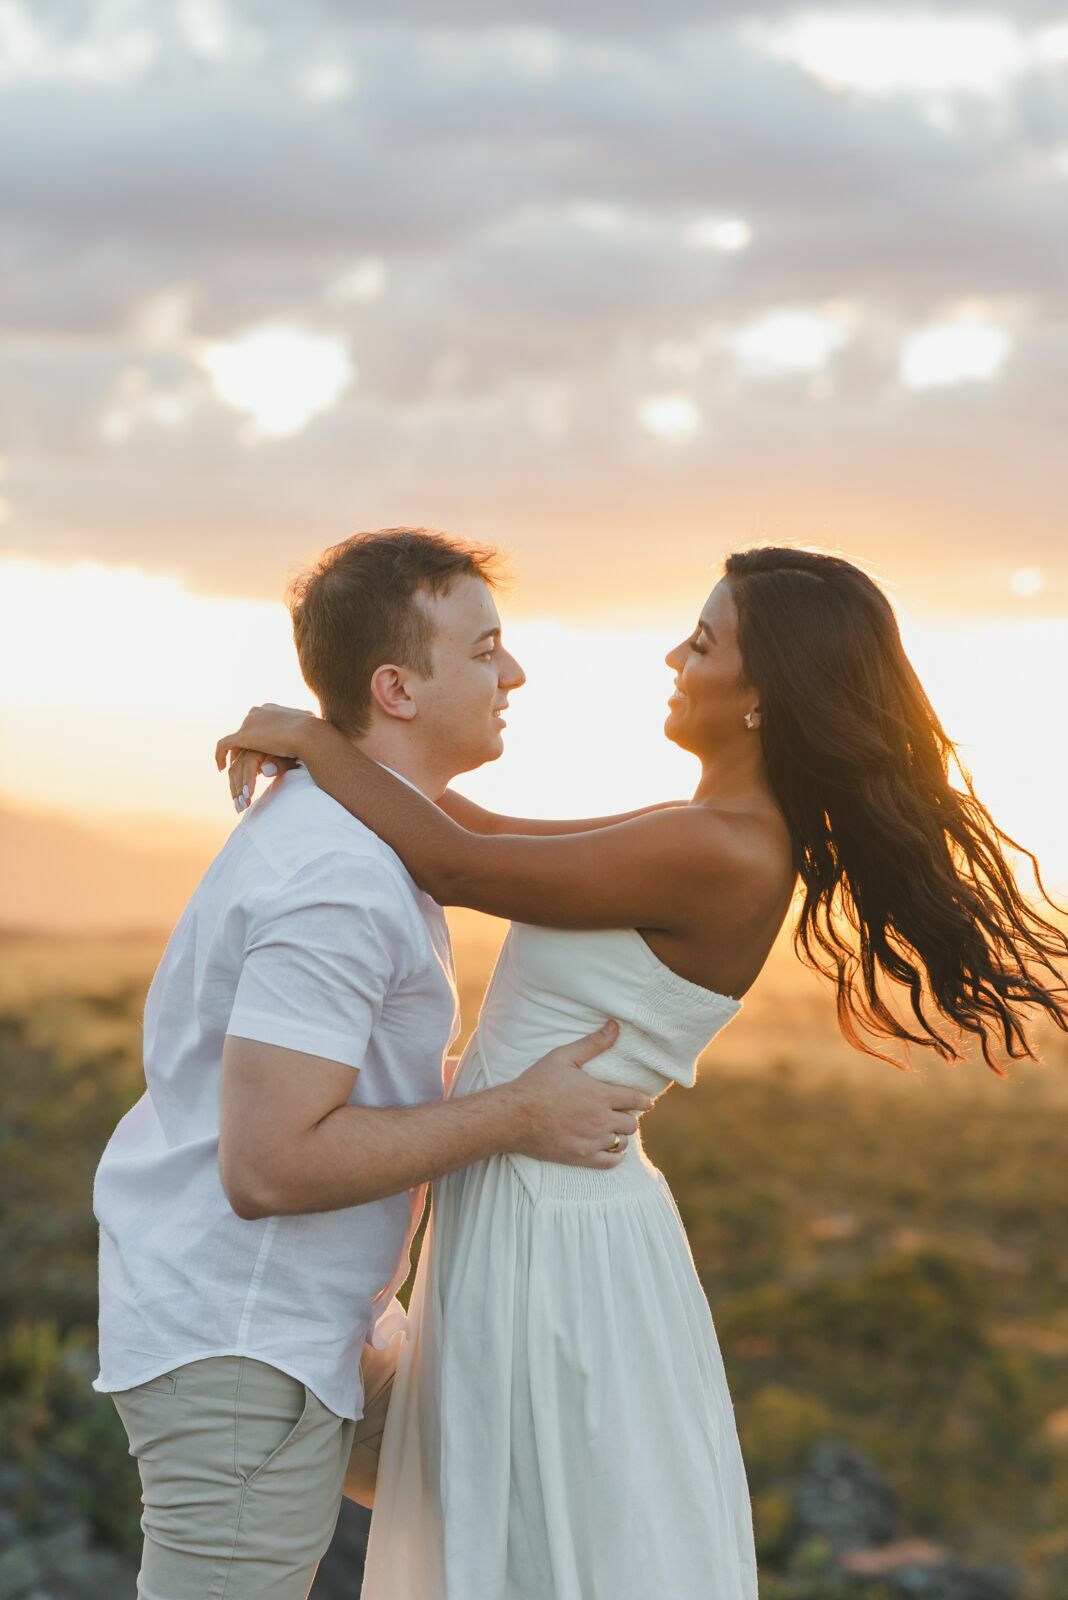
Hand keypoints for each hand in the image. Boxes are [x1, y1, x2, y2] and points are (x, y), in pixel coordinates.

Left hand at [215, 704, 320, 801]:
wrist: (310, 735)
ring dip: (235, 759)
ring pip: (235, 744)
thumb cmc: (315, 735)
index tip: (257, 754)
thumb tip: (305, 733)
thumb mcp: (306, 731)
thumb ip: (298, 734)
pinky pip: (224, 746)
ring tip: (236, 774)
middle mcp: (257, 713)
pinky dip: (220, 756)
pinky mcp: (243, 735)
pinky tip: (221, 769)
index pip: (256, 725)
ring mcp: (249, 722)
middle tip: (244, 767)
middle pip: (243, 734)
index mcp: (271, 710)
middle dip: (242, 751)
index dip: (255, 741)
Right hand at [507, 1022, 651, 1167]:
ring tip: (613, 1128)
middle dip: (629, 1116)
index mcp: (600, 1095)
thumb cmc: (537, 1083)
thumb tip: (615, 1026)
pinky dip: (614, 1155)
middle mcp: (600, 1120)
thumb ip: (592, 1043)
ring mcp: (591, 1141)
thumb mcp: (563, 1057)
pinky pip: (610, 1162)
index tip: (647, 1101)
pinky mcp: (581, 1157)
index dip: (644, 1100)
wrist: (513, 1116)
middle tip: (622, 1112)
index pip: (635, 1099)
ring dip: (620, 1134)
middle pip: (631, 1122)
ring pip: (622, 1142)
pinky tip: (609, 1148)